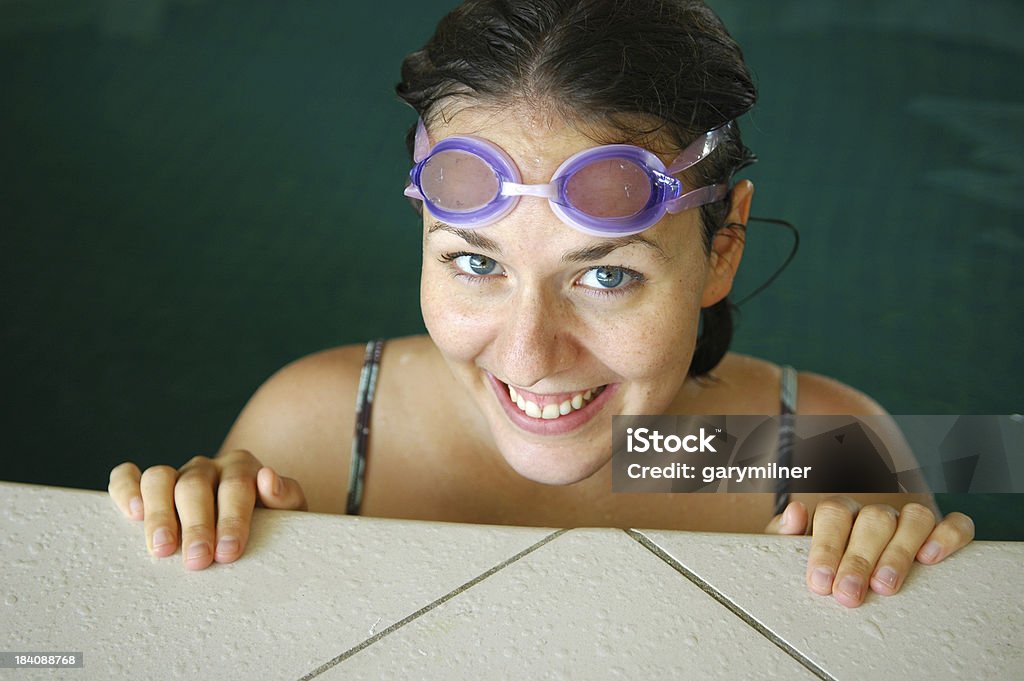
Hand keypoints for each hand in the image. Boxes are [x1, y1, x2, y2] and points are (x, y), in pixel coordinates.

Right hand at [108, 450, 306, 569]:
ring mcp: (176, 475)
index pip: (236, 487)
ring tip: (161, 549)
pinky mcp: (149, 487)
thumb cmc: (271, 524)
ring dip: (159, 514)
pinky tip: (130, 514)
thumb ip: (286, 496)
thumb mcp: (289, 514)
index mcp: (243, 468)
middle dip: (196, 526)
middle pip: (195, 486)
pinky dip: (125, 489)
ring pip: (159, 479)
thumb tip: (268, 478)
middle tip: (198, 561)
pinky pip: (128, 477)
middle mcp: (208, 468)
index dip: (231, 519)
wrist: (255, 527)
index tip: (228, 552)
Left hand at [765, 497, 974, 606]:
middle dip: (860, 560)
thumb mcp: (793, 552)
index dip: (827, 547)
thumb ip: (785, 534)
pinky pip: (955, 524)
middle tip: (848, 594)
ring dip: (900, 552)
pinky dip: (948, 536)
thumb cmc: (824, 566)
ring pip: (914, 518)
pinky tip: (931, 558)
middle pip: (874, 520)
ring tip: (885, 586)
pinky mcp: (941, 535)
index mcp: (840, 513)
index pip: (834, 514)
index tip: (820, 582)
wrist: (846, 576)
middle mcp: (876, 514)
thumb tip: (794, 513)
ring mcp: (908, 522)